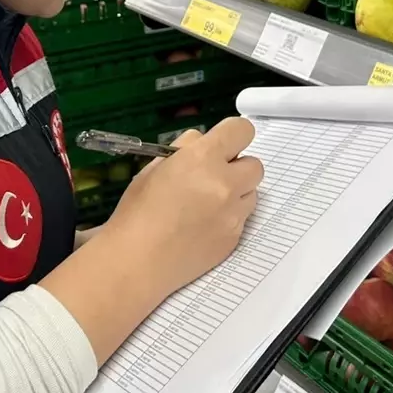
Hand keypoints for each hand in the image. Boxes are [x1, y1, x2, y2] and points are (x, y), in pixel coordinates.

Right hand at [104, 118, 262, 297]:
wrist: (137, 261)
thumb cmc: (137, 211)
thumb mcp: (155, 167)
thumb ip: (185, 149)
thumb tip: (202, 143)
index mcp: (202, 159)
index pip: (242, 130)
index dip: (233, 135)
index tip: (223, 144)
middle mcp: (225, 184)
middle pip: (255, 164)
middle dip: (237, 167)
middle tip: (212, 177)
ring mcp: (233, 214)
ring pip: (252, 193)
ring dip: (236, 192)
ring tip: (206, 204)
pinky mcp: (235, 239)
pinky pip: (242, 218)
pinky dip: (228, 217)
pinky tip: (202, 226)